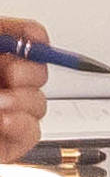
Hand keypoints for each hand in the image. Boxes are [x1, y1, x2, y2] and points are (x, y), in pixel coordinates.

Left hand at [0, 17, 47, 162]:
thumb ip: (2, 33)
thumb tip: (34, 34)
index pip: (22, 39)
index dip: (33, 37)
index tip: (33, 37)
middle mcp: (0, 84)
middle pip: (38, 71)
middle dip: (29, 71)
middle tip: (8, 73)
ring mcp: (5, 113)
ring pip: (39, 103)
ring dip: (23, 100)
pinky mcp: (9, 143)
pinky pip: (33, 132)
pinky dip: (21, 124)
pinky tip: (2, 121)